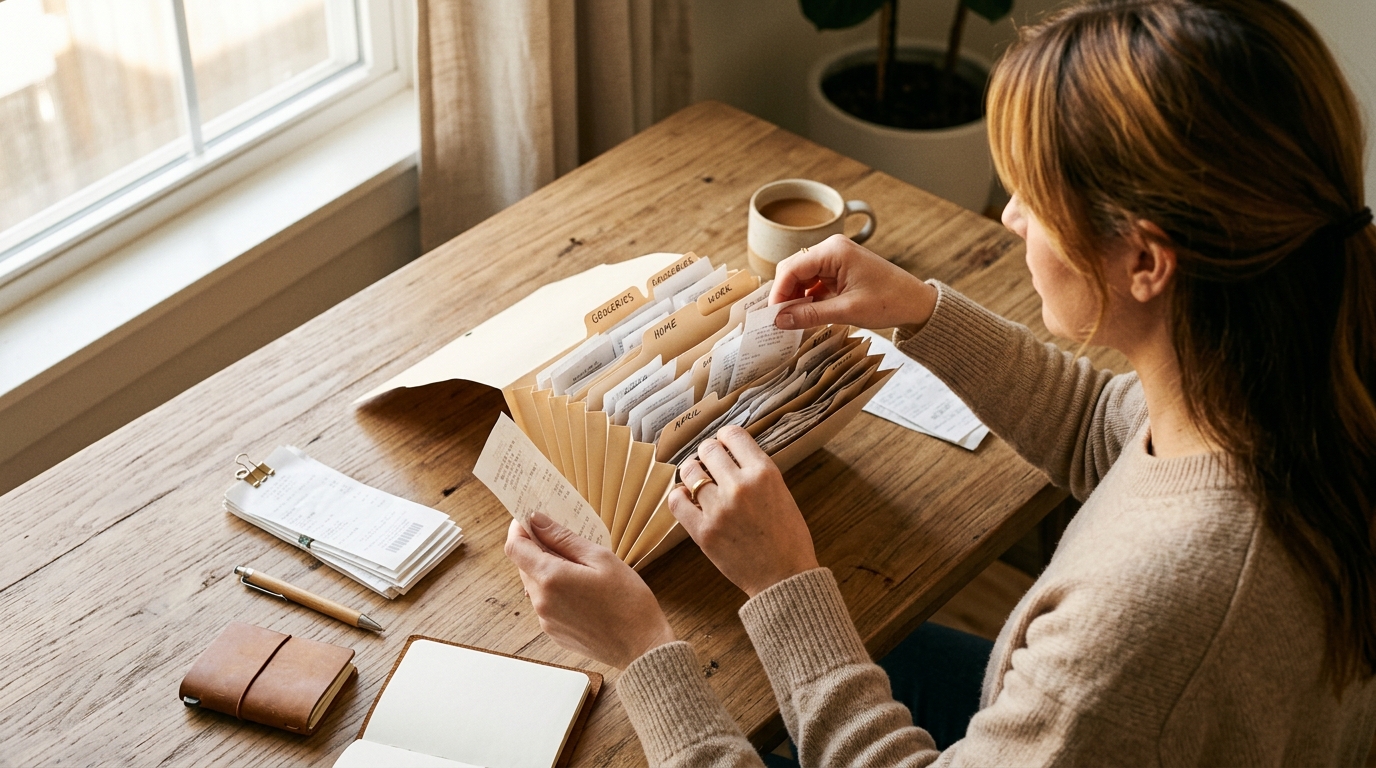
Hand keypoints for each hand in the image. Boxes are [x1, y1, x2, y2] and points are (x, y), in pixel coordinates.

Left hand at [505, 513, 675, 668]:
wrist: (642, 646)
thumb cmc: (628, 600)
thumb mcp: (600, 558)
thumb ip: (563, 538)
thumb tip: (536, 521)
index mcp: (551, 578)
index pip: (515, 547)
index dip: (519, 529)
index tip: (530, 518)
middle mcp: (541, 602)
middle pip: (524, 565)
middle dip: (537, 548)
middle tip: (564, 539)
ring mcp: (546, 620)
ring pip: (535, 584)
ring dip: (547, 570)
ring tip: (580, 568)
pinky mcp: (554, 632)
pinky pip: (545, 603)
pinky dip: (555, 591)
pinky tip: (582, 591)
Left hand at [668, 426, 819, 597]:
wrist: (784, 578)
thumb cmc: (787, 537)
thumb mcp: (781, 493)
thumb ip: (756, 472)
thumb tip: (731, 454)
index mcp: (764, 473)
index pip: (733, 434)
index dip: (725, 437)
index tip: (724, 444)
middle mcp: (740, 486)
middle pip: (708, 449)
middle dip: (708, 454)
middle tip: (710, 464)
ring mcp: (718, 509)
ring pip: (689, 471)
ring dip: (692, 473)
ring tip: (698, 481)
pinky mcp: (703, 531)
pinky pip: (676, 501)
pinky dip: (679, 496)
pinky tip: (686, 499)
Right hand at [771, 233, 936, 330]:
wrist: (917, 302)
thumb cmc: (889, 302)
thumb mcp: (847, 311)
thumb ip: (810, 314)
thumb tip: (779, 320)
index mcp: (833, 251)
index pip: (791, 268)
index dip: (778, 293)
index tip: (772, 316)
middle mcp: (831, 249)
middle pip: (793, 270)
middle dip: (785, 295)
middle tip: (780, 321)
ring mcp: (835, 259)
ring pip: (801, 277)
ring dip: (796, 298)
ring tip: (793, 321)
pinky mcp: (839, 270)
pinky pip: (814, 282)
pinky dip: (807, 298)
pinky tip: (807, 314)